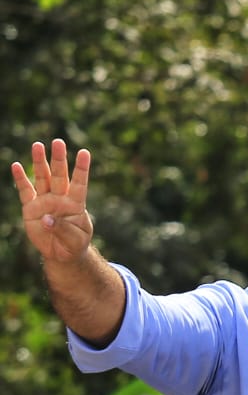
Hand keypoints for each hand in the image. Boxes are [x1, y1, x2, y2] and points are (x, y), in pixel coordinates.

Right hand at [12, 139, 93, 261]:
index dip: (82, 168)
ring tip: (37, 145)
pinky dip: (20, 179)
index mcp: (76, 204)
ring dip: (39, 162)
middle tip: (58, 142)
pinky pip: (25, 191)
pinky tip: (16, 166)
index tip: (84, 152)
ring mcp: (45, 201)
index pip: (80, 183)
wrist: (62, 253)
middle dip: (58, 159)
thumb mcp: (75, 240)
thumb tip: (46, 218)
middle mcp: (60, 198)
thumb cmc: (74, 244)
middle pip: (59, 175)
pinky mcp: (31, 208)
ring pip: (42, 178)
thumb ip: (63, 229)